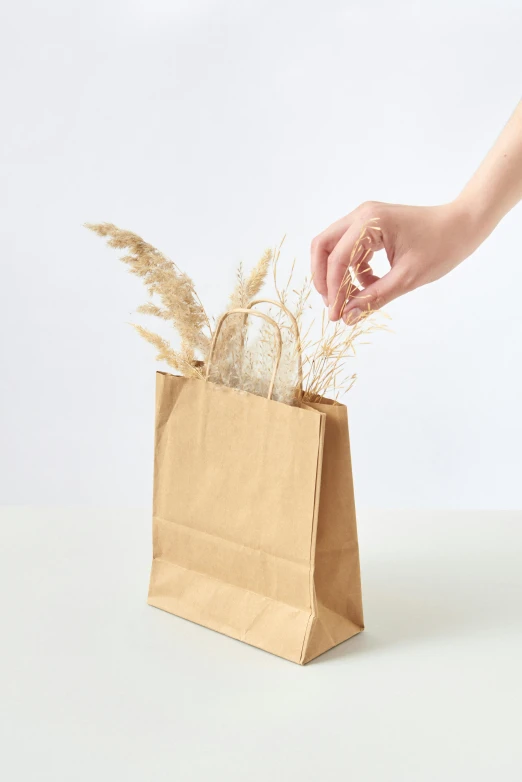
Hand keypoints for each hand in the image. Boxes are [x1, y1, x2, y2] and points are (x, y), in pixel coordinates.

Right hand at [310, 199, 482, 322]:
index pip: (338, 258)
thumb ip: (374, 298)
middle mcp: (362, 215)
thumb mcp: (407, 278)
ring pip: (334, 248)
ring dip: (338, 275)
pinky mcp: (371, 226)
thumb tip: (347, 317)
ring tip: (354, 299)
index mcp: (370, 222)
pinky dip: (353, 270)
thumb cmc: (442, 247)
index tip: (336, 315)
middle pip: (323, 246)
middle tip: (332, 304)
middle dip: (324, 278)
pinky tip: (369, 286)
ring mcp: (365, 218)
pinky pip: (350, 249)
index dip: (333, 289)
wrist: (463, 225)